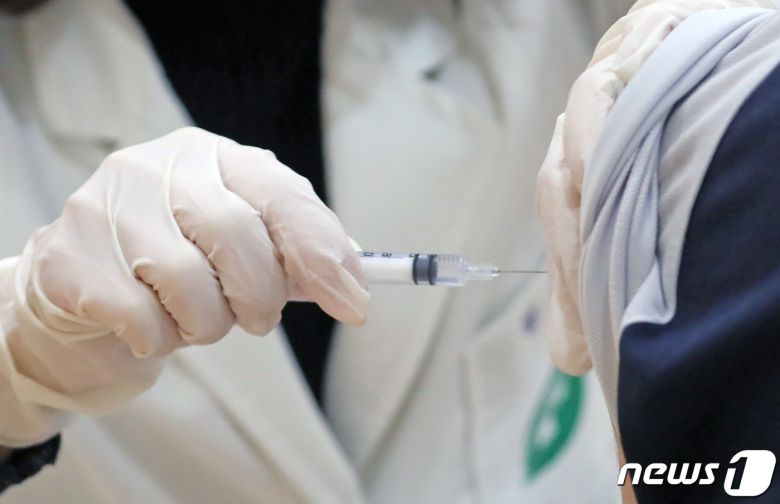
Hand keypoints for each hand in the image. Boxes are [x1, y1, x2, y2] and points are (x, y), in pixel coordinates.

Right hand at [0, 127, 368, 444]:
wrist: (86, 286)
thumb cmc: (183, 262)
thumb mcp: (246, 247)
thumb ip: (297, 257)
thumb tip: (353, 291)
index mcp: (215, 157)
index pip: (282, 194)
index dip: (322, 253)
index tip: (353, 305)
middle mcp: (158, 167)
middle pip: (237, 236)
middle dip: (260, 298)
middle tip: (257, 319)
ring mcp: (105, 205)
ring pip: (188, 283)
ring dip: (208, 325)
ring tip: (196, 320)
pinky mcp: (67, 255)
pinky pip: (140, 318)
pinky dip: (160, 340)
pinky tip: (150, 327)